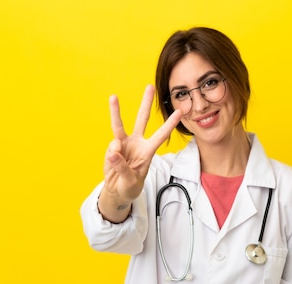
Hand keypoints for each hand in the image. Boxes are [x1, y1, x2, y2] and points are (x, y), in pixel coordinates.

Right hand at [98, 85, 181, 221]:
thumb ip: (123, 168)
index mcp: (148, 151)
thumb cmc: (130, 186)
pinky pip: (111, 148)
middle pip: (142, 119)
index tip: (180, 111)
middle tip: (150, 86)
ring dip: (116, 110)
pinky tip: (113, 165)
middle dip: (146, 102)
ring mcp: (123, 143)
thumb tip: (114, 152)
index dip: (170, 124)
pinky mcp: (112, 147)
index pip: (161, 135)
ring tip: (113, 97)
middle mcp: (137, 143)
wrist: (117, 190)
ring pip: (119, 124)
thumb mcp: (130, 181)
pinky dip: (111, 157)